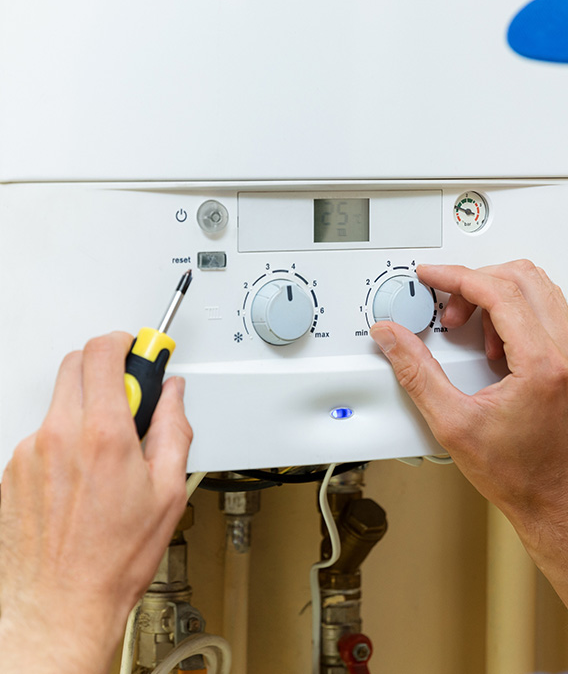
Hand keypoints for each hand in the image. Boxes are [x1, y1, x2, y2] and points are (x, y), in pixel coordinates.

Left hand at [0, 332, 192, 673]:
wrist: (59, 605)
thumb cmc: (112, 559)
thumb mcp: (167, 491)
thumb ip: (173, 427)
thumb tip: (172, 395)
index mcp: (102, 435)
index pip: (103, 352)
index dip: (124, 341)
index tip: (138, 348)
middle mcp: (59, 435)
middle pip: (76, 363)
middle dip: (105, 367)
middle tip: (128, 395)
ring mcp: (30, 452)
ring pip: (60, 400)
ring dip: (86, 408)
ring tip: (105, 453)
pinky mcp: (13, 470)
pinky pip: (43, 433)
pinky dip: (64, 439)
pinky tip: (81, 477)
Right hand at [370, 261, 567, 621]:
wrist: (557, 503)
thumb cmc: (520, 475)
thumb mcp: (452, 423)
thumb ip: (416, 373)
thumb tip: (392, 337)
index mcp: (541, 362)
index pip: (496, 290)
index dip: (454, 276)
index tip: (430, 276)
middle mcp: (567, 351)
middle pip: (520, 277)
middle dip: (474, 282)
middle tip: (446, 308)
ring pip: (536, 289)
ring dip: (494, 295)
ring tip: (466, 327)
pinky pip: (544, 312)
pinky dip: (511, 313)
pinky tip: (489, 345)